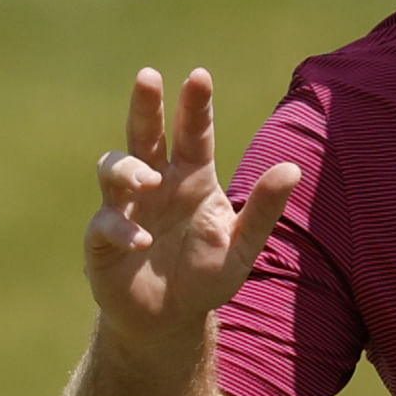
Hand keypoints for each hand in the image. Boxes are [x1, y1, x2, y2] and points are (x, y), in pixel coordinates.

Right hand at [85, 68, 300, 343]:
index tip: (199, 76)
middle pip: (145, 134)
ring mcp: (125, 207)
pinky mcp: (102, 239)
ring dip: (129, 169)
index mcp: (192, 179)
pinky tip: (141, 241)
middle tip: (148, 76)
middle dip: (146, 105)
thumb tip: (293, 168)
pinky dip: (121, 227)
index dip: (195, 106)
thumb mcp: (242, 246)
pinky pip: (105, 222)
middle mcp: (156, 183)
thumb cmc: (206, 276)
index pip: (194, 133)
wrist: (168, 320)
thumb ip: (264, 209)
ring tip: (149, 180)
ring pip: (114, 167)